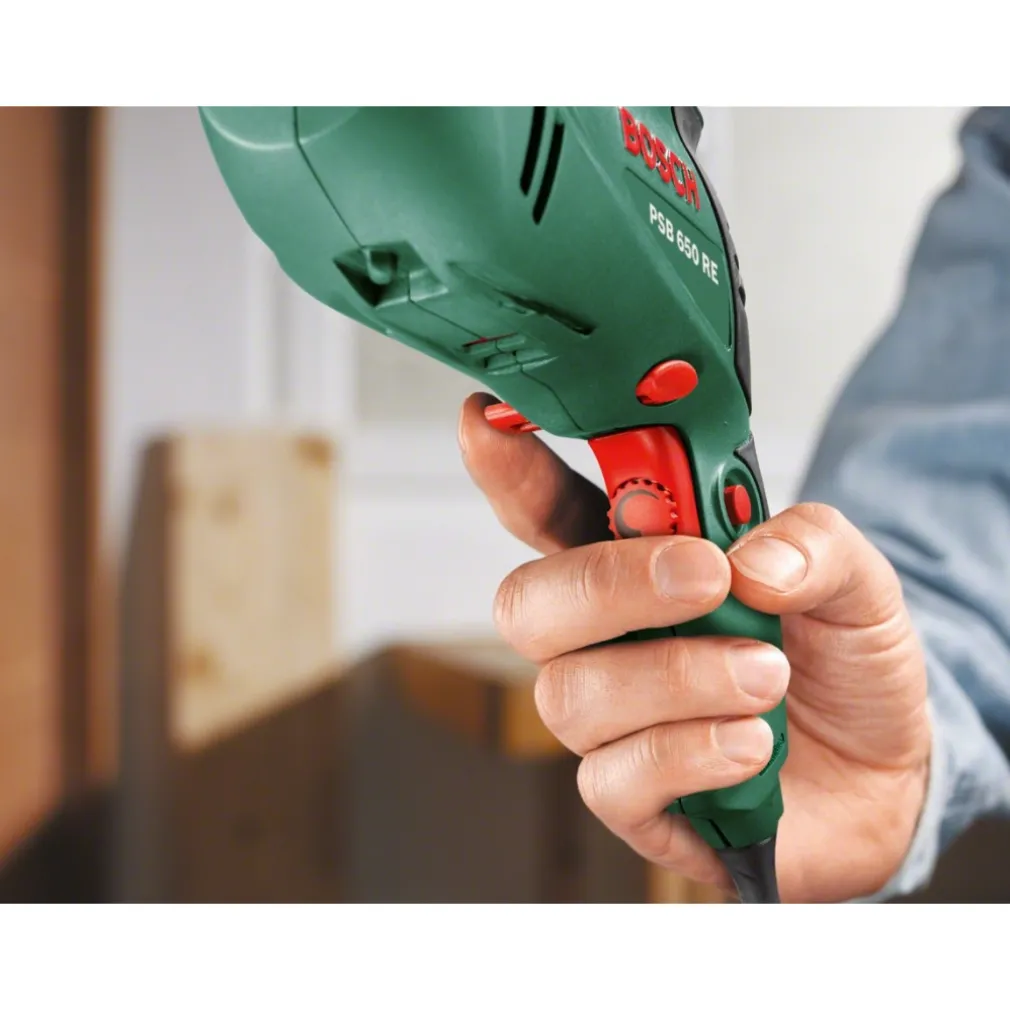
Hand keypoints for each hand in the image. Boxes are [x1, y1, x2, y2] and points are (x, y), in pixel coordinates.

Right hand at [458, 393, 930, 902]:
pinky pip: (611, 780)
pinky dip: (687, 752)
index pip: (549, 513)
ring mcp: (613, 723)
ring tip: (766, 675)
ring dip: (677, 676)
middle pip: (527, 604)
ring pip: (570, 694)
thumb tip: (751, 559)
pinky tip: (751, 745)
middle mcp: (606, 642)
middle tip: (704, 579)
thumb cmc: (843, 661)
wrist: (889, 767)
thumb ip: (813, 546)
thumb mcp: (855, 580)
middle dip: (606, 585)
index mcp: (639, 566)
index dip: (510, 470)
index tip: (488, 422)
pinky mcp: (633, 798)